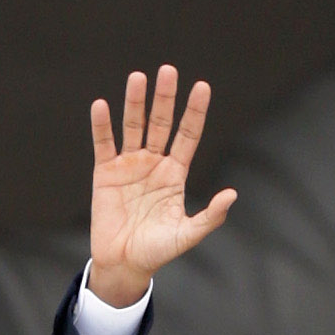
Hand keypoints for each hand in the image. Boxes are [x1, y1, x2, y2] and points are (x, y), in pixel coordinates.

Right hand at [87, 67, 232, 306]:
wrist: (124, 264)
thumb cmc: (158, 250)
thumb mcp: (188, 234)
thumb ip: (211, 216)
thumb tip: (232, 194)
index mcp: (175, 173)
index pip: (188, 134)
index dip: (195, 112)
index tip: (203, 87)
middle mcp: (153, 163)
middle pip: (161, 123)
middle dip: (165, 98)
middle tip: (169, 70)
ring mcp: (129, 165)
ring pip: (133, 127)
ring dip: (135, 103)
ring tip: (139, 77)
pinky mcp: (104, 173)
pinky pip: (103, 144)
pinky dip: (102, 125)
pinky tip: (102, 105)